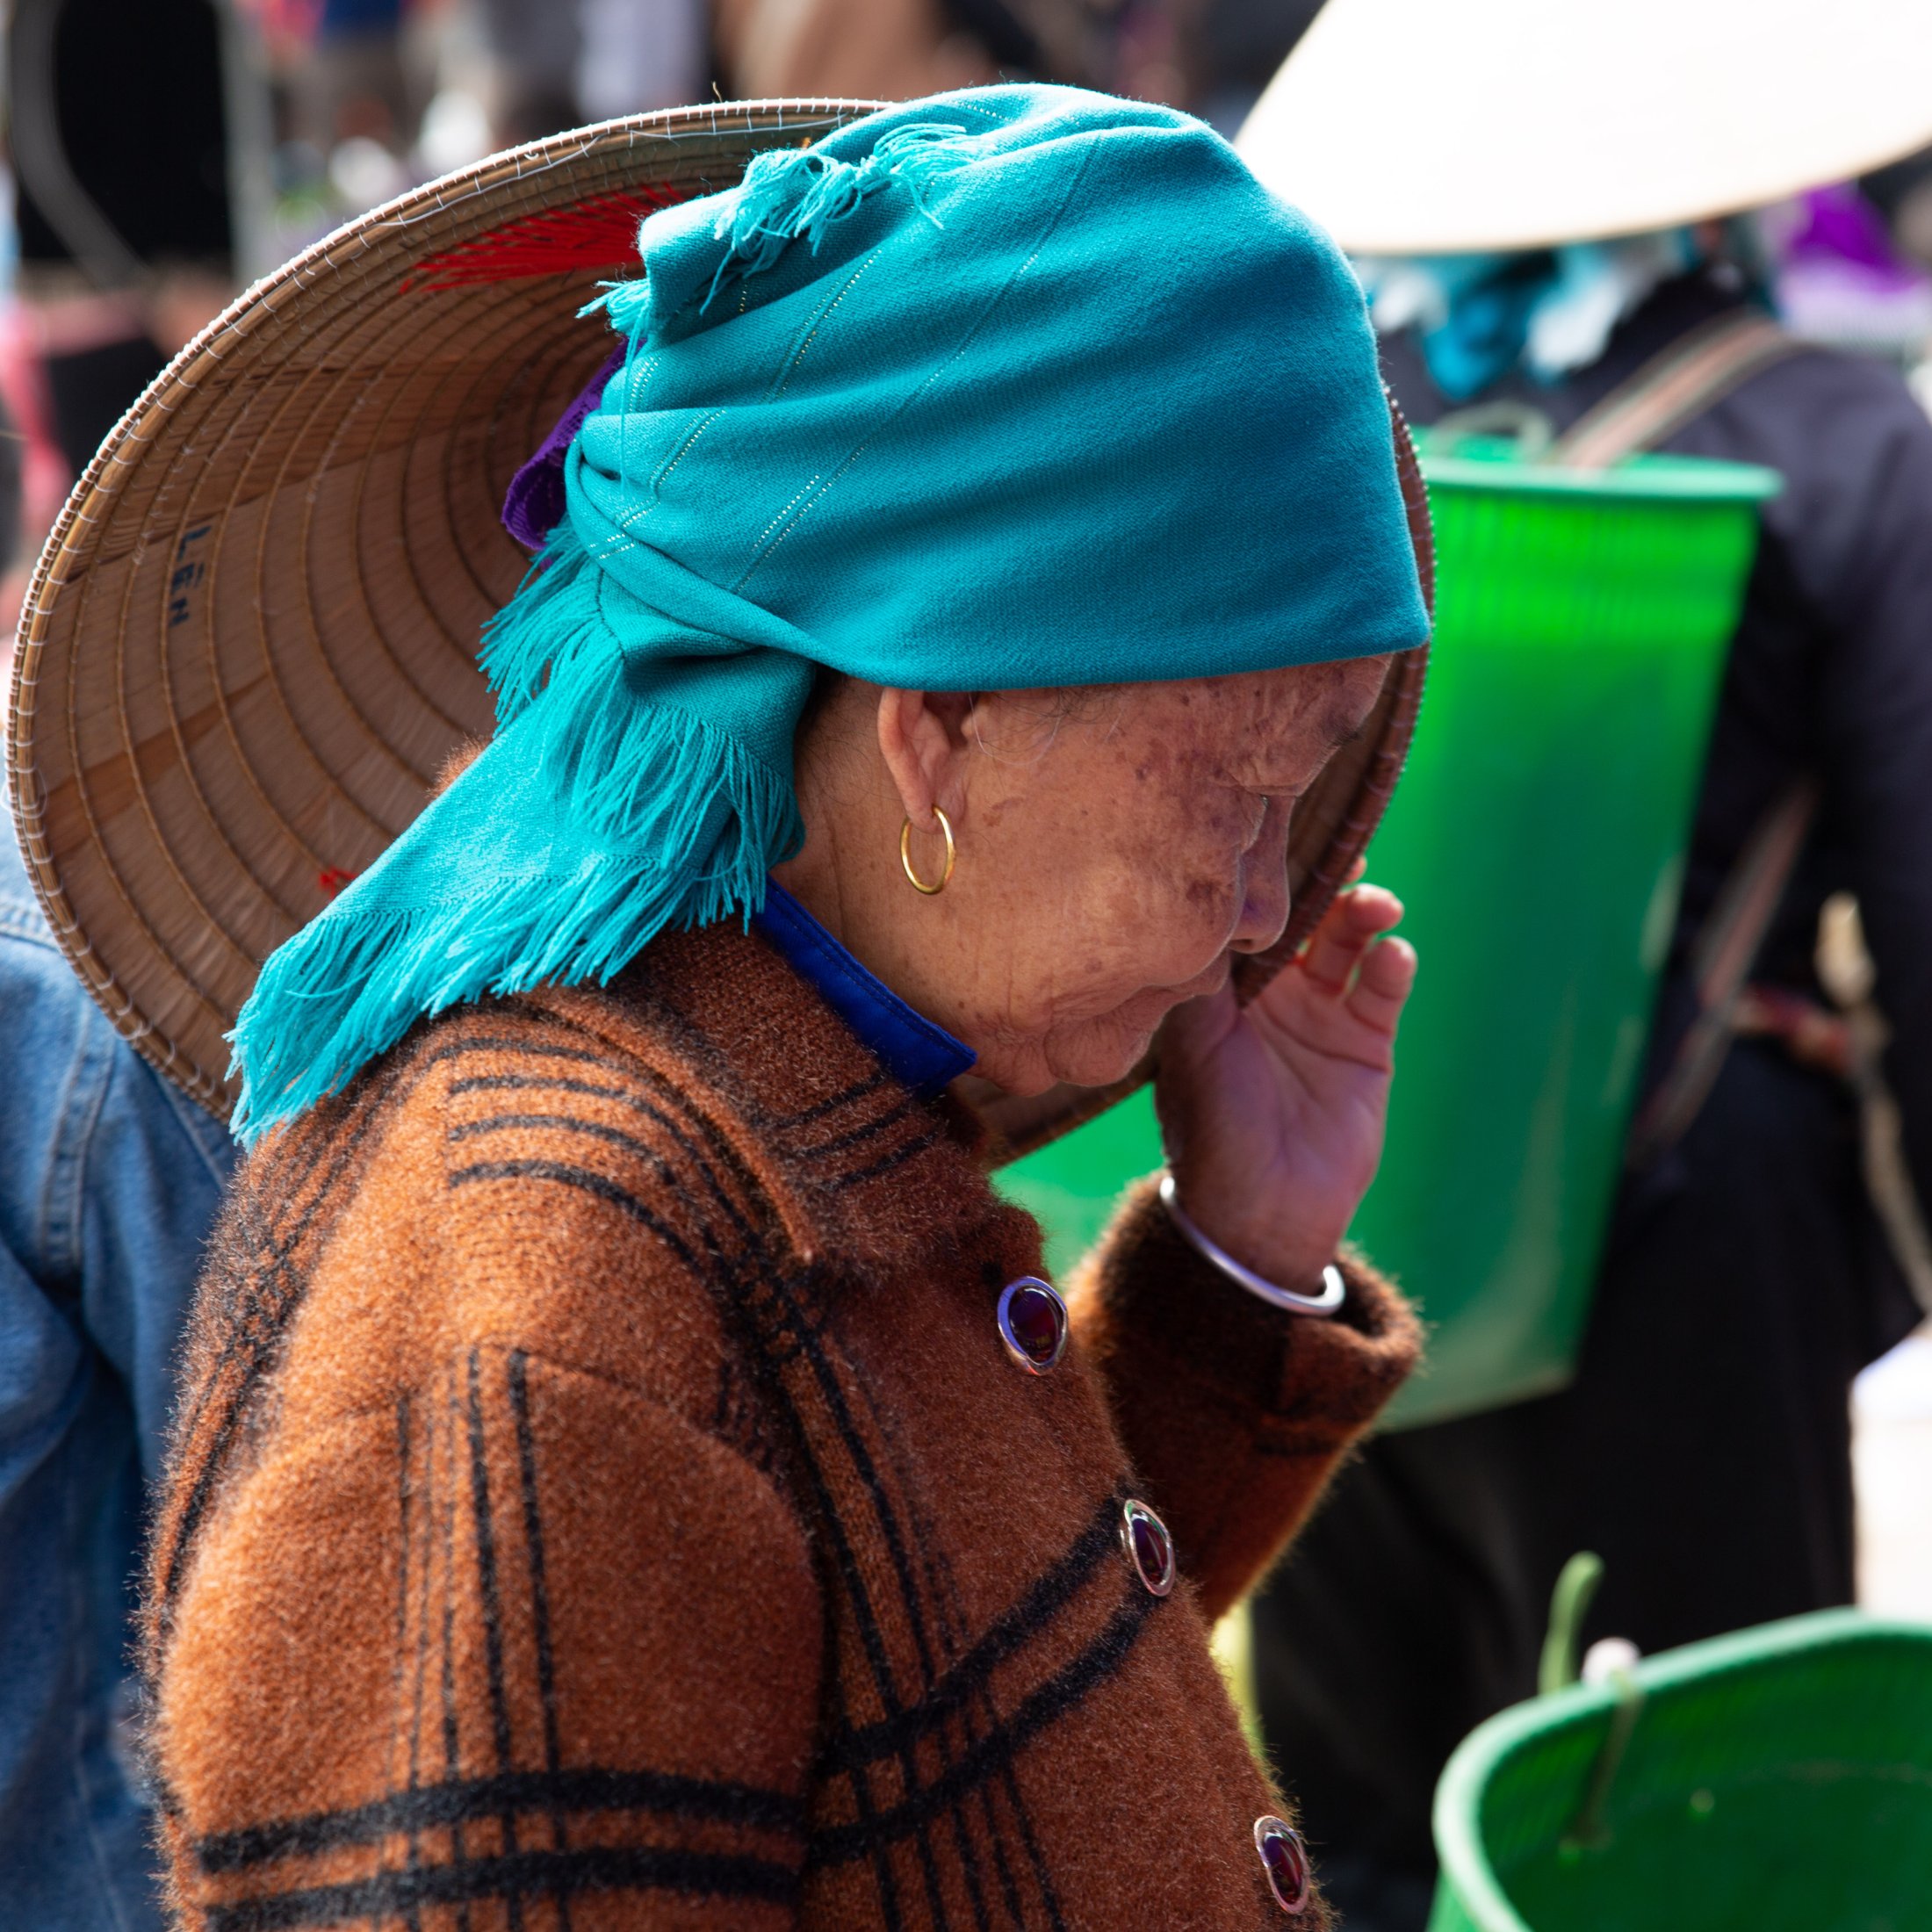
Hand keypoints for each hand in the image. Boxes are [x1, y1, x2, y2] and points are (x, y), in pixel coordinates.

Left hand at [1153, 883, 1414, 1290]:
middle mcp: (1271, 990)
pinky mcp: (1366, 1041)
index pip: (1247, 914)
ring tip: (1375, 905)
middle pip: (1305, 912)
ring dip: (1363, 912)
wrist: (1262, 1209)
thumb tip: (1201, 905)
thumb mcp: (1194, 1046)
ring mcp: (1320, 1012)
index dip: (1268, 875)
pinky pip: (1383, 986)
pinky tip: (1390, 957)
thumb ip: (1202, 978)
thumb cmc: (1212, 1126)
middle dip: (1324, 878)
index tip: (1285, 832)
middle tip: (1345, 849)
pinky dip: (1391, 964)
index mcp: (1221, 987)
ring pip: (1349, 938)